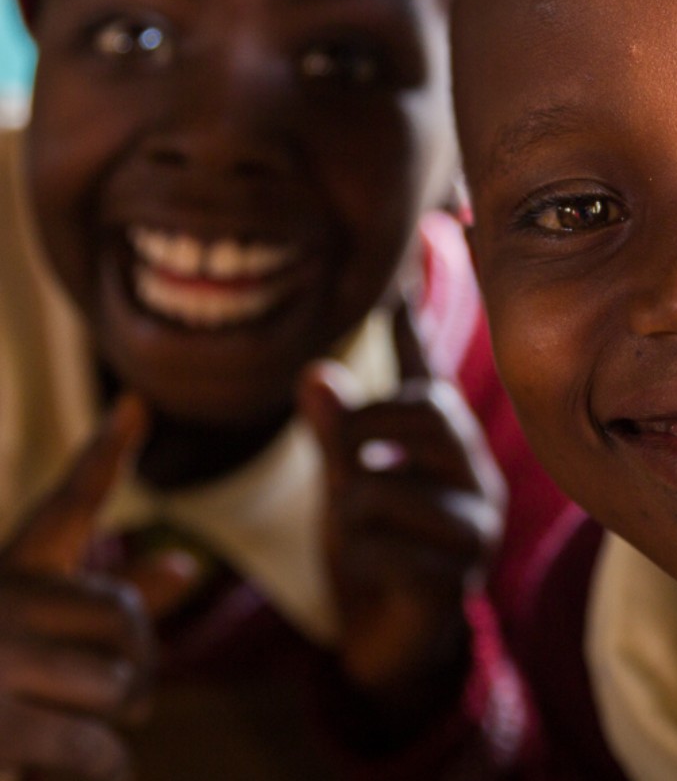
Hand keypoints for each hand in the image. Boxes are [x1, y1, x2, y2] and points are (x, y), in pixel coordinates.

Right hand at [0, 395, 192, 779]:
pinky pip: (98, 750)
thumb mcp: (48, 648)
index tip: (136, 404)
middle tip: (99, 701)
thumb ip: (113, 606)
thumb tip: (187, 563)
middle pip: (126, 614)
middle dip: (134, 667)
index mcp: (11, 578)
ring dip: (106, 733)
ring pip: (117, 684)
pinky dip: (96, 770)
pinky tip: (41, 773)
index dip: (102, 455)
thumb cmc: (2, 699)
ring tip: (49, 740)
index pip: (66, 506)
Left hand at [300, 304, 506, 709]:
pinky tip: (371, 573)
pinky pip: (385, 546)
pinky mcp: (462, 569)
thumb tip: (313, 372)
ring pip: (388, 483)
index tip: (411, 246)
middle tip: (343, 466)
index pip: (428, 369)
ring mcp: (475, 517)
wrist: (392, 640)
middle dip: (362, 432)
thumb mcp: (345, 484)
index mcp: (443, 438)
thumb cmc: (373, 547)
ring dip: (352, 512)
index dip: (413, 318)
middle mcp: (473, 466)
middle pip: (424, 410)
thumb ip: (336, 432)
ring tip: (359, 533)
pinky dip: (356, 559)